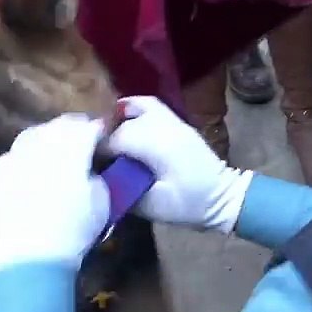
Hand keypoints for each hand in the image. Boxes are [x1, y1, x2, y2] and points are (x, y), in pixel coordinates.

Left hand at [0, 114, 108, 283]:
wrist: (25, 259)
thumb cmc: (73, 229)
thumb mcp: (103, 201)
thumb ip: (99, 176)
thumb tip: (91, 170)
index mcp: (74, 141)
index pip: (92, 126)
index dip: (102, 132)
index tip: (108, 141)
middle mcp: (43, 138)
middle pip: (62, 125)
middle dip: (76, 131)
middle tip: (86, 148)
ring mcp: (16, 152)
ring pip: (36, 134)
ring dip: (50, 140)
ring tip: (59, 157)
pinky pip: (16, 154)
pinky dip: (28, 157)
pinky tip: (33, 172)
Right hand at [106, 95, 252, 233]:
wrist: (224, 198)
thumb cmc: (190, 205)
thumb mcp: (154, 206)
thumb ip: (125, 192)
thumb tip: (101, 182)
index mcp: (158, 146)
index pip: (117, 138)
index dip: (98, 150)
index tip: (87, 163)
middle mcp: (165, 127)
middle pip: (123, 122)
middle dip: (105, 135)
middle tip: (93, 154)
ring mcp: (174, 121)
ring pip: (137, 106)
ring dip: (118, 118)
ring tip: (105, 136)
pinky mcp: (178, 123)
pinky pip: (152, 106)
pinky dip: (134, 108)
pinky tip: (122, 121)